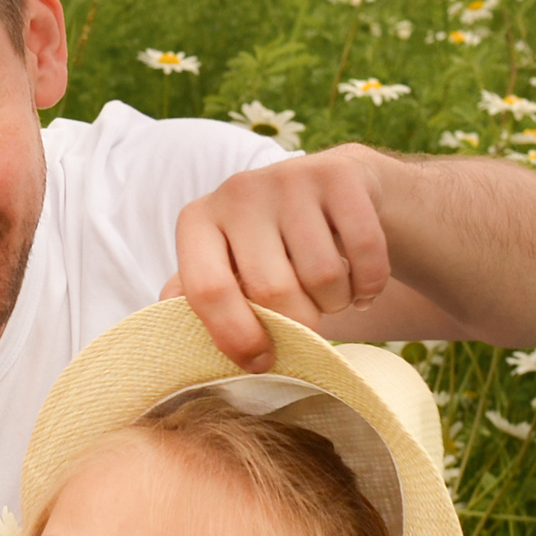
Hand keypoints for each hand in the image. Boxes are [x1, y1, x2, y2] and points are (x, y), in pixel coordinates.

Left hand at [159, 144, 391, 371]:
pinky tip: (362, 285)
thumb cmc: (270, 244)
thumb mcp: (226, 264)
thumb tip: (166, 326)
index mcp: (197, 221)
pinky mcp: (338, 174)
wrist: (335, 189)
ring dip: (336, 304)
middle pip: (272, 291)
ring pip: (323, 276)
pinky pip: (365, 253)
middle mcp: (236, 192)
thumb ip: (197, 295)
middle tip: (307, 325)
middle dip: (298, 325)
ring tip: (330, 296)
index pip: (207, 290)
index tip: (261, 361)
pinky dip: (370, 284)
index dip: (235, 336)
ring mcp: (288, 177)